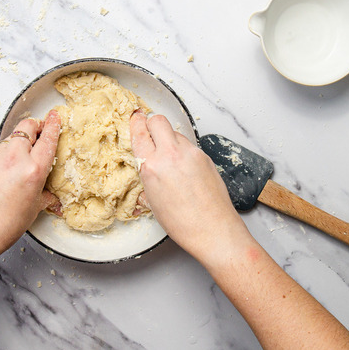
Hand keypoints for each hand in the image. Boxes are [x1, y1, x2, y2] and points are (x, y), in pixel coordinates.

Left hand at [0, 111, 60, 272]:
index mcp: (32, 170)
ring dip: (23, 138)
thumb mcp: (33, 209)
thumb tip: (51, 194)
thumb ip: (45, 194)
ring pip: (14, 136)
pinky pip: (2, 148)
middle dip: (38, 125)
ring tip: (29, 150)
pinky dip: (11, 150)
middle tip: (44, 129)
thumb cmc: (3, 226)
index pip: (47, 139)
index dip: (54, 125)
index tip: (56, 117)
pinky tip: (13, 165)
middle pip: (28, 127)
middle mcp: (15, 159)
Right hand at [130, 111, 249, 262]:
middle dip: (152, 124)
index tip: (135, 119)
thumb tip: (146, 167)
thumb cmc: (183, 223)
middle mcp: (171, 155)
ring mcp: (191, 154)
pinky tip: (185, 168)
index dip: (136, 123)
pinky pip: (189, 145)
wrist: (213, 229)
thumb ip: (148, 177)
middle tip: (151, 133)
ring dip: (169, 139)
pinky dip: (184, 150)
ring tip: (170, 158)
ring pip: (175, 132)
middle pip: (158, 120)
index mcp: (152, 166)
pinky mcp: (205, 157)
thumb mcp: (153, 202)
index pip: (140, 132)